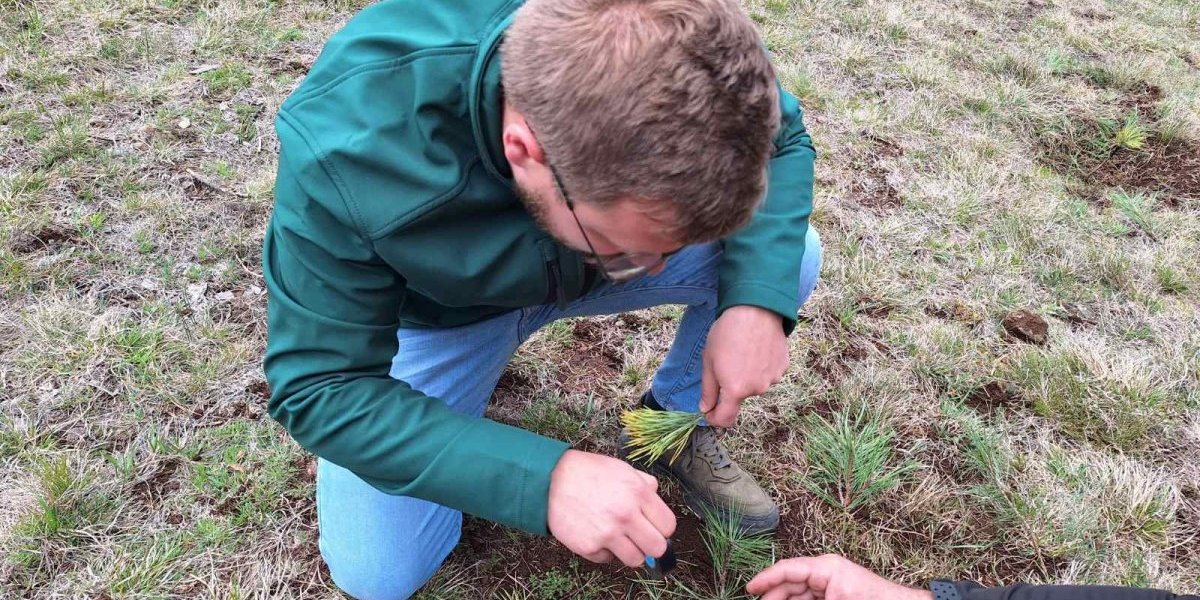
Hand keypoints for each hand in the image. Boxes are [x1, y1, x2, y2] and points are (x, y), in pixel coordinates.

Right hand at [547, 450, 676, 567]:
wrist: (551, 480)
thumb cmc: (588, 472)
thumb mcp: (622, 469)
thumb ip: (644, 484)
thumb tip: (657, 499)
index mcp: (638, 493)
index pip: (668, 526)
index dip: (662, 528)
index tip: (653, 527)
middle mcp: (626, 515)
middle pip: (657, 548)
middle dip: (650, 544)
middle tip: (639, 538)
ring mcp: (607, 534)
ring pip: (635, 560)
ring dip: (629, 551)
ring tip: (617, 537)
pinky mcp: (589, 547)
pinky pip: (608, 560)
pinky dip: (604, 551)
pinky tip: (595, 534)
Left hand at [700, 305, 788, 426]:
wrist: (756, 309)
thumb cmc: (727, 333)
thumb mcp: (709, 361)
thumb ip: (708, 389)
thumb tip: (705, 408)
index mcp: (735, 390)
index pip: (726, 418)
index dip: (715, 419)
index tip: (710, 411)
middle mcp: (756, 389)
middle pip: (740, 397)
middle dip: (731, 386)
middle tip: (726, 361)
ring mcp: (772, 379)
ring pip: (755, 385)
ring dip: (747, 376)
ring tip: (743, 352)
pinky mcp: (783, 368)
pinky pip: (768, 374)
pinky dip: (761, 367)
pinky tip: (757, 349)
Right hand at [746, 554, 933, 599]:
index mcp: (825, 567)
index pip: (787, 569)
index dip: (765, 579)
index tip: (749, 590)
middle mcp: (825, 572)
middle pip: (790, 583)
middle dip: (774, 596)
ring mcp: (831, 585)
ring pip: (799, 594)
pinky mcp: (835, 596)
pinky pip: (811, 599)